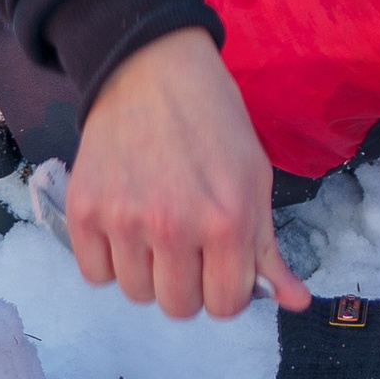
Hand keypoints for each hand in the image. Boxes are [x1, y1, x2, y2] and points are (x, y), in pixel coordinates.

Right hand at [64, 27, 311, 321]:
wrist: (153, 70)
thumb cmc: (213, 122)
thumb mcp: (255, 179)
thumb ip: (268, 249)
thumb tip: (297, 303)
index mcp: (227, 219)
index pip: (224, 306)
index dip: (225, 291)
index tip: (221, 266)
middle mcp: (173, 226)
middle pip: (177, 307)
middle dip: (188, 285)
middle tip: (189, 247)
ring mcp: (123, 220)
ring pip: (135, 293)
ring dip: (148, 272)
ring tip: (155, 229)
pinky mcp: (82, 210)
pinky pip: (95, 274)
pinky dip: (110, 261)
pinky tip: (125, 227)